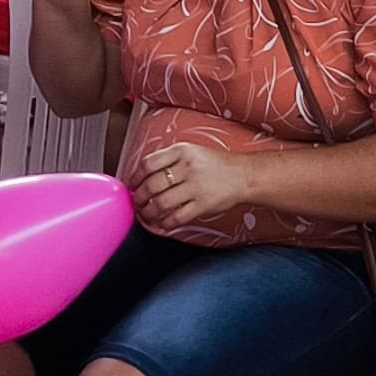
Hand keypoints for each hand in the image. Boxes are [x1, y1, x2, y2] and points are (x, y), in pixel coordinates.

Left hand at [131, 141, 256, 232]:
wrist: (243, 175)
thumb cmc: (215, 164)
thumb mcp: (192, 151)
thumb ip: (169, 159)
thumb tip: (143, 175)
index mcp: (182, 151)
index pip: (149, 163)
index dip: (136, 176)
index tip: (132, 184)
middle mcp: (188, 168)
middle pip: (152, 185)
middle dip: (139, 197)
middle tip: (137, 201)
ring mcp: (196, 187)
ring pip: (161, 203)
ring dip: (148, 212)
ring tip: (146, 214)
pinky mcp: (203, 205)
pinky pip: (176, 218)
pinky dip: (165, 223)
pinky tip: (162, 223)